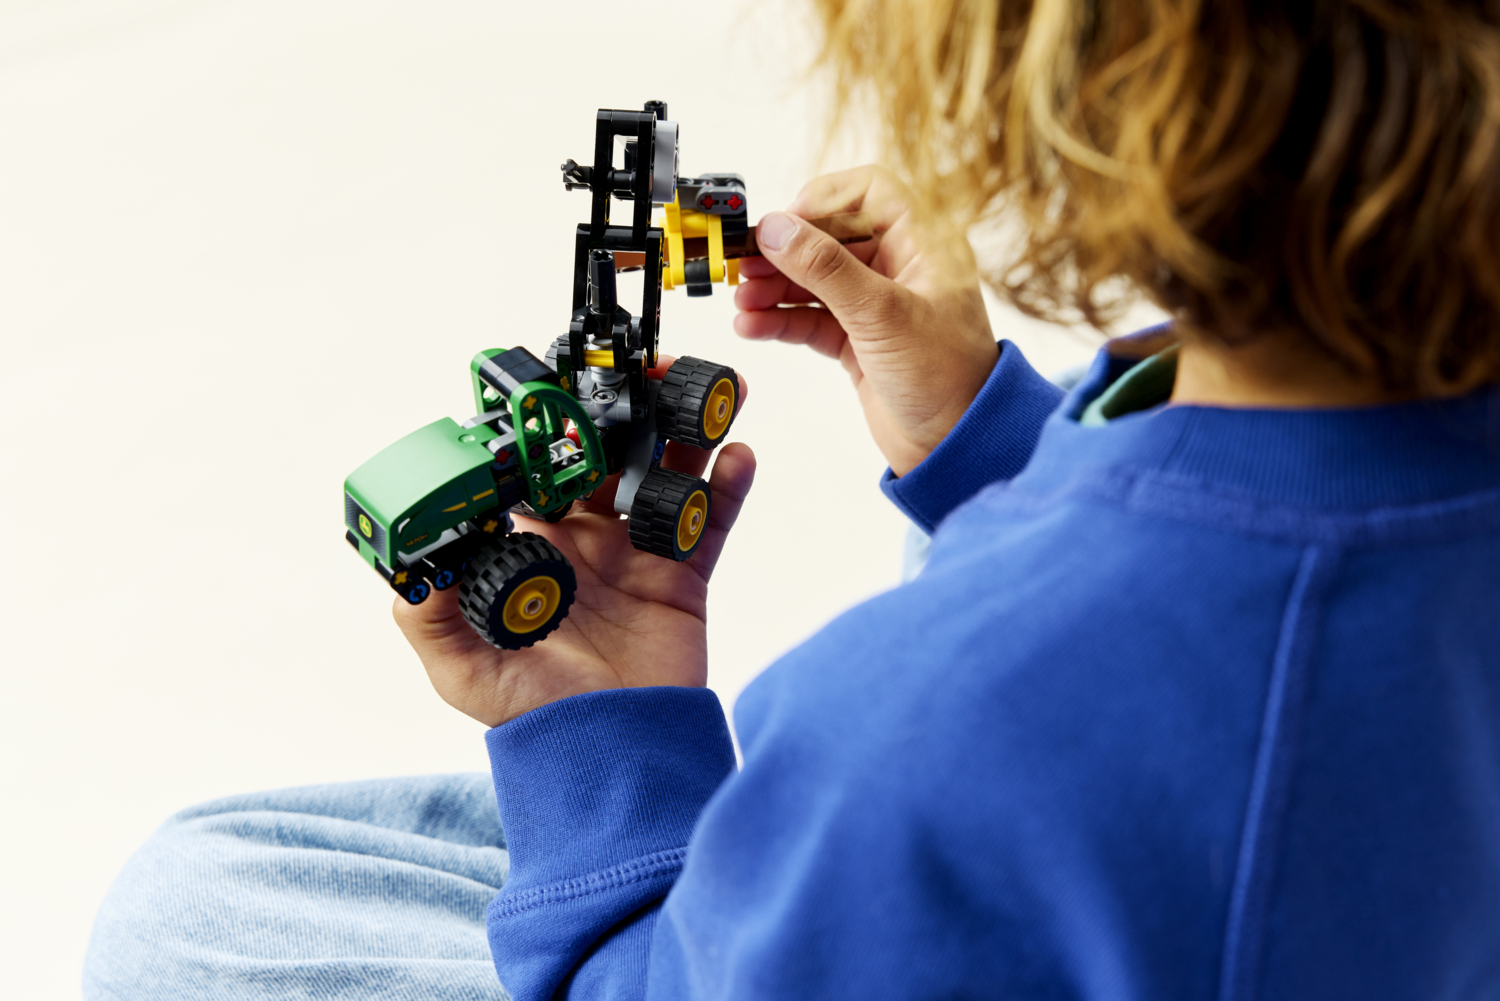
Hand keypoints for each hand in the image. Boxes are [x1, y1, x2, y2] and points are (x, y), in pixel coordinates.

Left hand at [394, 368, 754, 728]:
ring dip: (682, 432)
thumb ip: (432, 614)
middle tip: (640, 372)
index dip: (546, 428)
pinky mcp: (682, 578)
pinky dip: (727, 487)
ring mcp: (635, 555)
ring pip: (661, 476)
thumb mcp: (463, 670)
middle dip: (622, 413)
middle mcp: (582, 541)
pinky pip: (709, 523)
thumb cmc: (533, 717)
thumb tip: (416, 557)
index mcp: (530, 548)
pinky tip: (738, 454)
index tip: (558, 389)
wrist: (612, 755)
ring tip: (699, 393)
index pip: (535, 470)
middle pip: (604, 458)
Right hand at [734, 166, 997, 475]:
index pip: (869, 192)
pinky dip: (781, 319)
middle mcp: (900, 267)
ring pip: (815, 279)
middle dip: (785, 250)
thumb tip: (777, 228)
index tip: (785, 226)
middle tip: (744, 263)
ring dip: (775, 286)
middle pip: (830, 236)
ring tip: (743, 300)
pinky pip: (811, 318)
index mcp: (924, 243)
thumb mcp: (881, 315)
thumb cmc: (947, 378)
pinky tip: (751, 325)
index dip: (823, 200)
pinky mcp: (858, 341)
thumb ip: (825, 268)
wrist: (956, 446)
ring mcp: (876, 305)